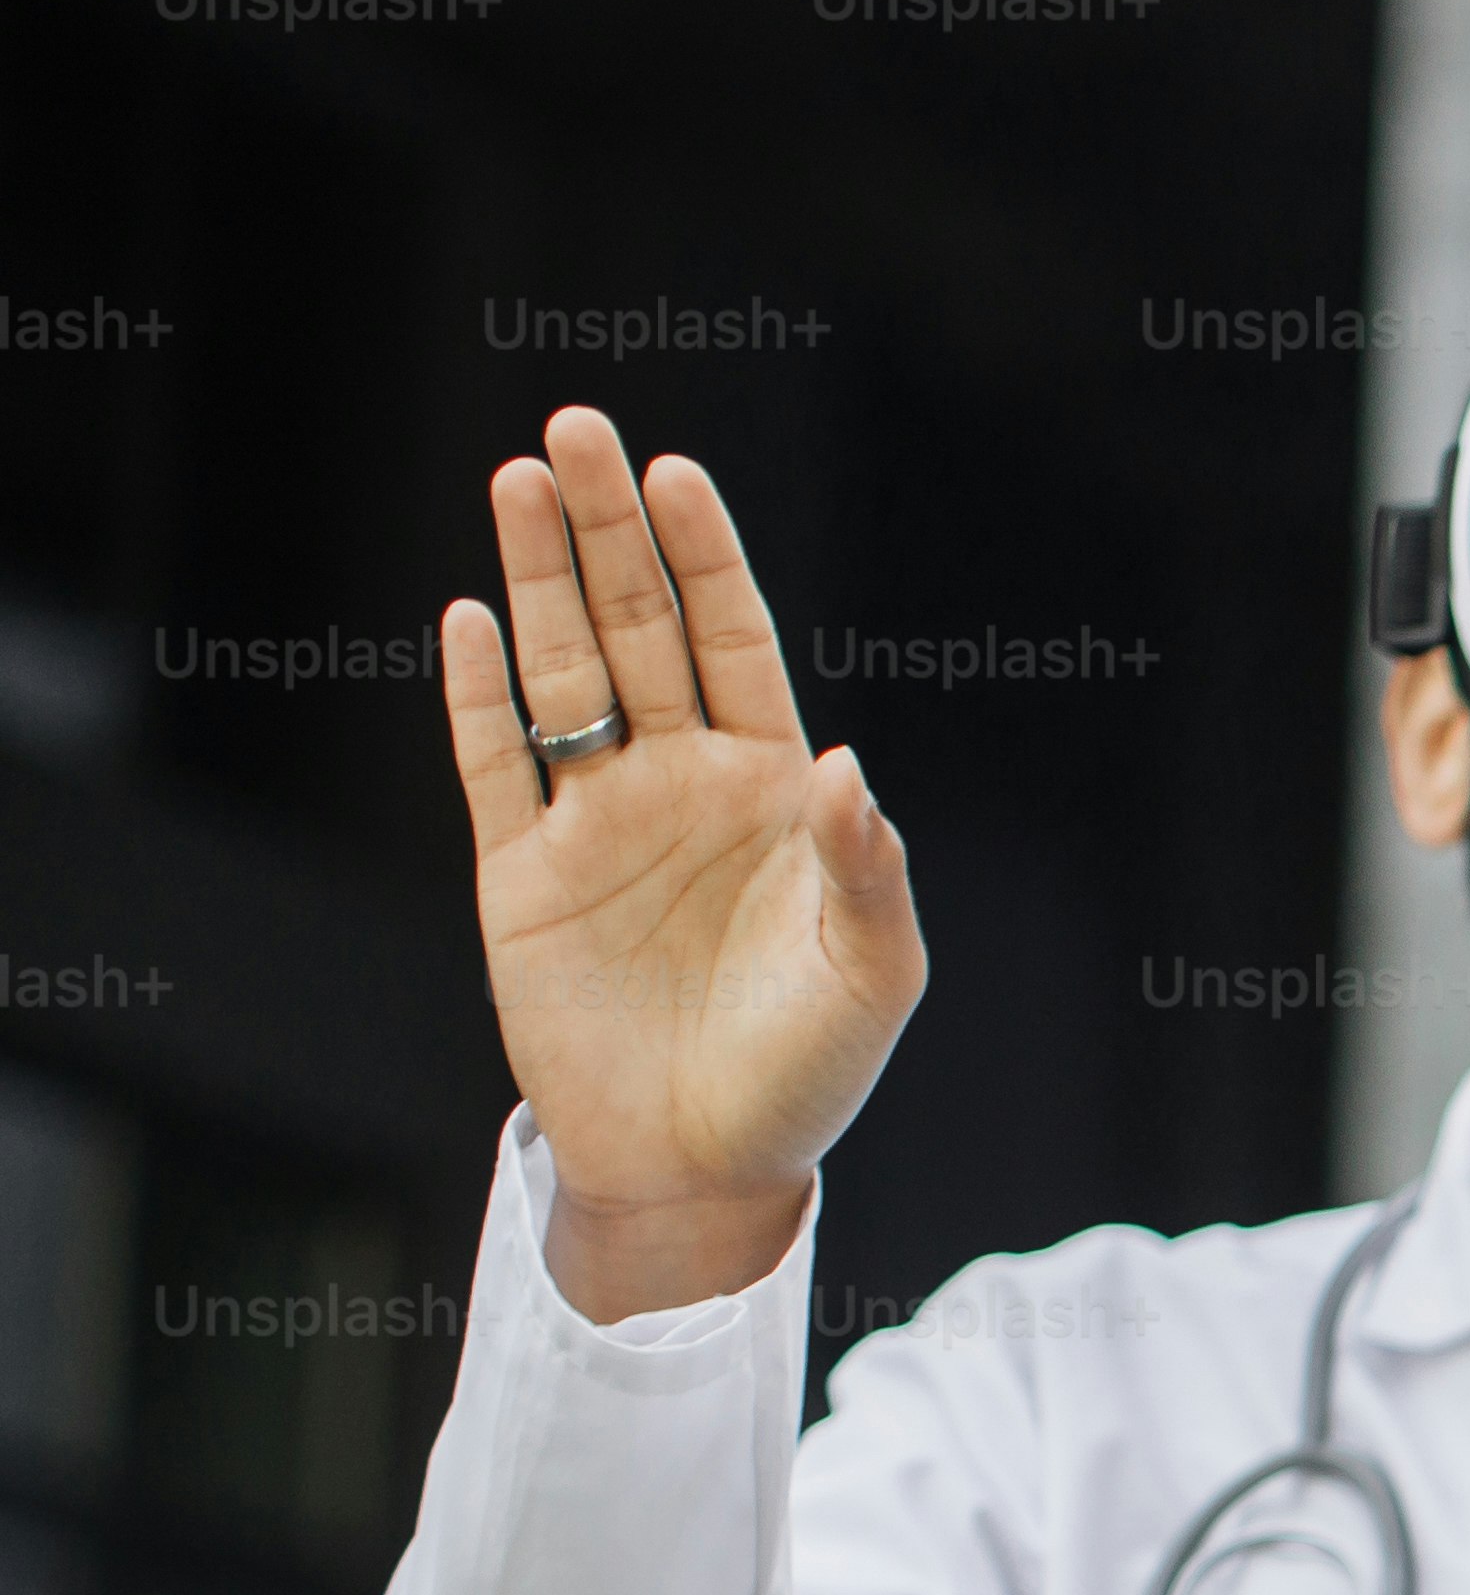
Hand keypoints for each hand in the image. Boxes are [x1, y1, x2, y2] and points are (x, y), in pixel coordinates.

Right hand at [439, 411, 924, 1319]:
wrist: (707, 1167)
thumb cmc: (809, 1074)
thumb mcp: (872, 974)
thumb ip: (867, 870)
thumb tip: (847, 767)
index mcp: (772, 796)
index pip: (733, 646)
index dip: (704, 560)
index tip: (676, 475)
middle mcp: (679, 787)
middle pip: (637, 631)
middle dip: (608, 531)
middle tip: (577, 428)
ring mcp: (596, 825)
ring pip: (562, 675)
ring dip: (540, 579)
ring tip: (520, 479)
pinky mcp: (524, 878)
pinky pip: (495, 768)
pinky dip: (480, 696)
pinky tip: (473, 619)